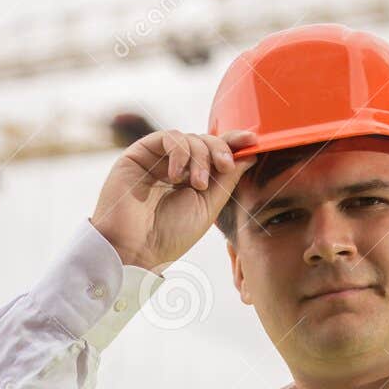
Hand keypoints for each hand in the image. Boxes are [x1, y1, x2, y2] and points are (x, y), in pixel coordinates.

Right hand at [90, 127, 258, 272]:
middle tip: (224, 167)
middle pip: (204, 141)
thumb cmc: (169, 236)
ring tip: (198, 183)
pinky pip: (168, 138)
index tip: (253, 140)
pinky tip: (178, 175)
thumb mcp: (207, 207)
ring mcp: (157, 159)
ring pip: (189, 138)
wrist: (135, 250)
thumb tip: (249, 153)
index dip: (233, 143)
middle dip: (219, 150)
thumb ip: (226, 180)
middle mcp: (175, 166)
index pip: (214, 153)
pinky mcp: (140, 153)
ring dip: (200, 156)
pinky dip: (180, 152)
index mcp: (192, 180)